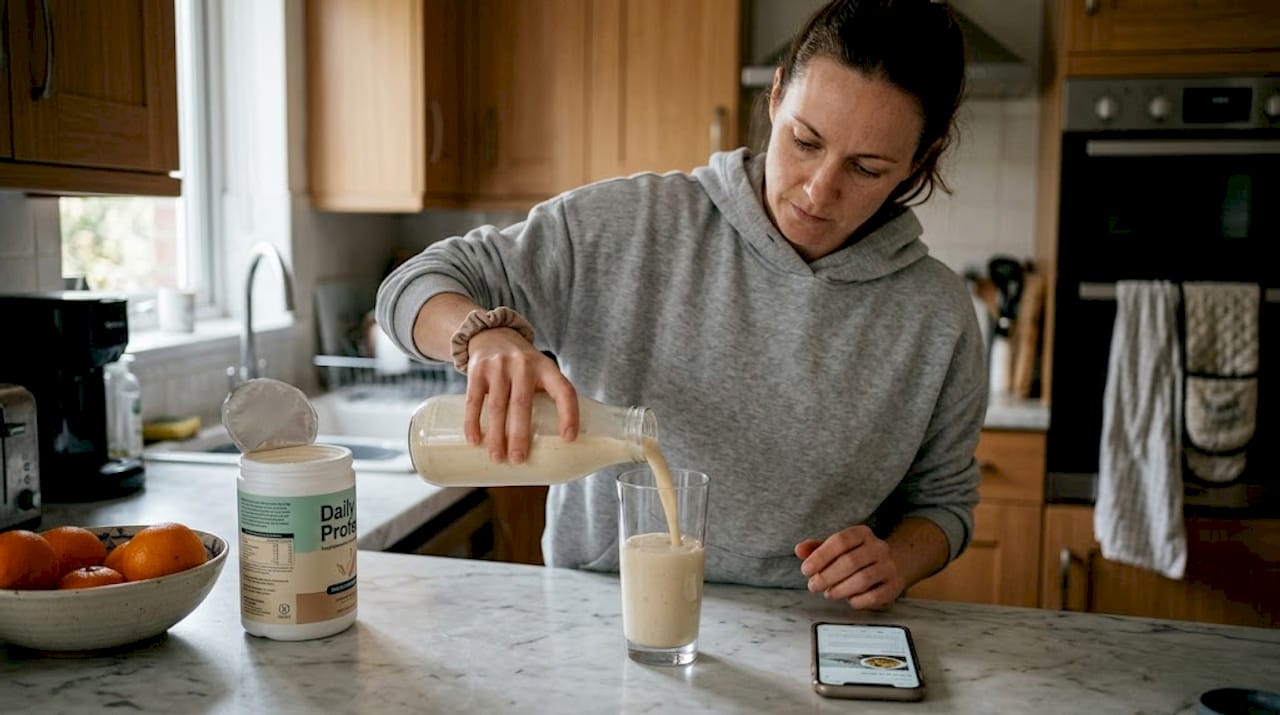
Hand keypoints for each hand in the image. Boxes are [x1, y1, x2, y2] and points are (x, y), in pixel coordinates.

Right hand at [462, 327, 577, 463]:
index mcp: (546, 368)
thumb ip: (546, 397)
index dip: (569, 415)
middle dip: (520, 436)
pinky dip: (473, 422)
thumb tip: (554, 443)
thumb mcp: (540, 371)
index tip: (569, 439)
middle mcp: (523, 365)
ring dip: (496, 435)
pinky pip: (474, 399)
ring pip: (497, 406)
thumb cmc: (522, 365)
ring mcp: (499, 366)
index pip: (564, 391)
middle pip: (522, 405)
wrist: (492, 335)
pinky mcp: (477, 369)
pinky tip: (474, 440)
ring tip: (497, 458)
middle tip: (518, 459)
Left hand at [795, 525, 904, 610]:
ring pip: (862, 579)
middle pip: (850, 561)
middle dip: (827, 576)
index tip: (806, 569)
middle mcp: (879, 548)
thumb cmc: (858, 556)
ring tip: (829, 593)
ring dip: (840, 589)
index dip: (820, 556)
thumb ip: (817, 548)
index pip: (840, 541)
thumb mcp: (838, 548)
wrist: (896, 563)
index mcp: (862, 533)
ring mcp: (889, 567)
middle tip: (813, 586)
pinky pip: (874, 597)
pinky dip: (857, 601)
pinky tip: (849, 600)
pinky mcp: (894, 587)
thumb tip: (799, 550)